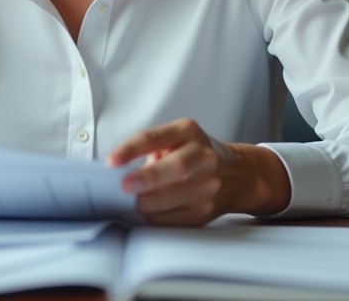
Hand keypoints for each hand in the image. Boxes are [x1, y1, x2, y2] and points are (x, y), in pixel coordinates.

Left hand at [105, 118, 291, 225]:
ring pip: (177, 195)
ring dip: (148, 203)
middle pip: (177, 166)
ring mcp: (208, 184)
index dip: (131, 149)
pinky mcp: (206, 210)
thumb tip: (117, 172)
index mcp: (187, 132)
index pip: (154, 137)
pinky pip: (176, 217)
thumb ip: (149, 150)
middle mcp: (202, 156)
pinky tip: (146, 213)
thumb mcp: (174, 139)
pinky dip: (156, 217)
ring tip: (131, 203)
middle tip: (125, 186)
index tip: (112, 161)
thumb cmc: (194, 153)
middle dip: (148, 178)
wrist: (236, 173)